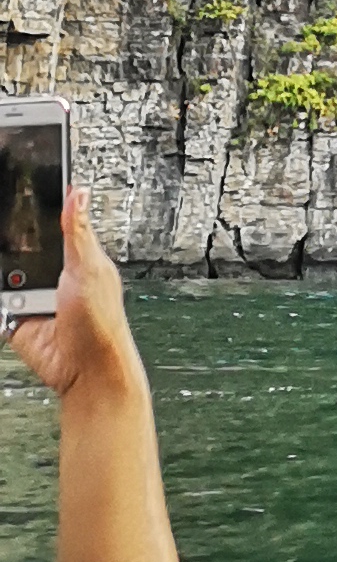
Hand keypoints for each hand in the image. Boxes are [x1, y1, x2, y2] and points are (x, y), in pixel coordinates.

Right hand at [5, 192, 140, 399]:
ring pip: (6, 272)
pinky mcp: (16, 316)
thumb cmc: (101, 324)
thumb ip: (77, 232)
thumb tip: (79, 193)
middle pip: (22, 247)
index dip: (38, 208)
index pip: (55, 222)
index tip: (20, 190)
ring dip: (4, 273)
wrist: (85, 371)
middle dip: (11, 242)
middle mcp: (54, 274)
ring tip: (15, 282)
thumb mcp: (89, 269)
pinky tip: (3, 294)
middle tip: (3, 229)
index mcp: (77, 256)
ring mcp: (34, 295)